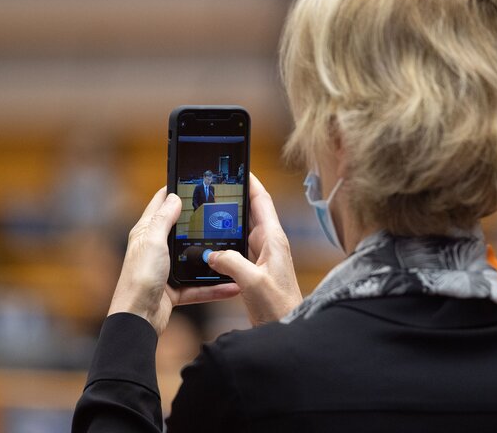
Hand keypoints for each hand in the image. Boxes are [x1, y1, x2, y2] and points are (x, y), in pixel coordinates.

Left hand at [108, 188, 239, 335]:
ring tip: (232, 249)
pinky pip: (199, 286)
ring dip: (212, 257)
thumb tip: (174, 197)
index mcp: (147, 233)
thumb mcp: (152, 242)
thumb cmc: (139, 279)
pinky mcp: (175, 290)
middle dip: (200, 222)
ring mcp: (167, 270)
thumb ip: (164, 219)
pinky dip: (215, 287)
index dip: (176, 191)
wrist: (137, 319)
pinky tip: (232, 285)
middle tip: (222, 212)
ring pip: (194, 259)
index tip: (195, 182)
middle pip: (181, 230)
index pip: (161, 204)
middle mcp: (156, 249)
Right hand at [208, 174, 301, 325]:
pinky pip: (238, 250)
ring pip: (242, 231)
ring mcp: (263, 257)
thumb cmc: (280, 307)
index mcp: (273, 240)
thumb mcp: (253, 282)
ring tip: (208, 211)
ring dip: (228, 222)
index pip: (262, 201)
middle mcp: (269, 244)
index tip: (238, 168)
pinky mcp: (255, 270)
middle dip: (234, 199)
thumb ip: (232, 263)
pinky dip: (225, 244)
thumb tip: (212, 253)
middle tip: (215, 187)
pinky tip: (211, 245)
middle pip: (250, 213)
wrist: (287, 328)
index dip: (251, 182)